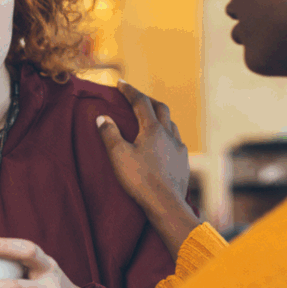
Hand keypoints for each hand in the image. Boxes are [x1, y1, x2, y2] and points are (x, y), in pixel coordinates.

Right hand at [97, 81, 199, 257]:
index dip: (130, 90)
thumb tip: (102, 117)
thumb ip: (110, 134)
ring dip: (160, 117)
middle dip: (147, 100)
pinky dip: (167, 134)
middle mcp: (169, 134)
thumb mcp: (118, 155)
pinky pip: (176, 140)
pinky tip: (163, 143)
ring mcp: (179, 148)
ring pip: (171, 124)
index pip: (141, 102)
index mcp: (153, 129)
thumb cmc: (140, 179)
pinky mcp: (184, 161)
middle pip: (160, 108)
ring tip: (150, 119)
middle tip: (135, 98)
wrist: (166, 204)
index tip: (120, 83)